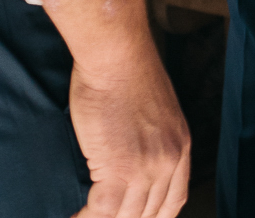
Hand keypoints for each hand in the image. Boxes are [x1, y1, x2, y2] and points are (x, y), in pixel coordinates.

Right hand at [67, 57, 189, 217]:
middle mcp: (170, 160)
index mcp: (180, 146)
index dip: (154, 217)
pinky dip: (87, 217)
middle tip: (104, 216)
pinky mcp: (120, 167)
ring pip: (127, 216)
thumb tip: (132, 155)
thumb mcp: (155, 109)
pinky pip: (103, 210)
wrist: (117, 53)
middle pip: (150, 213)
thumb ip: (152, 138)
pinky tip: (75, 215)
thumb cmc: (126, 70)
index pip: (173, 201)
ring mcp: (148, 166)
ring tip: (85, 217)